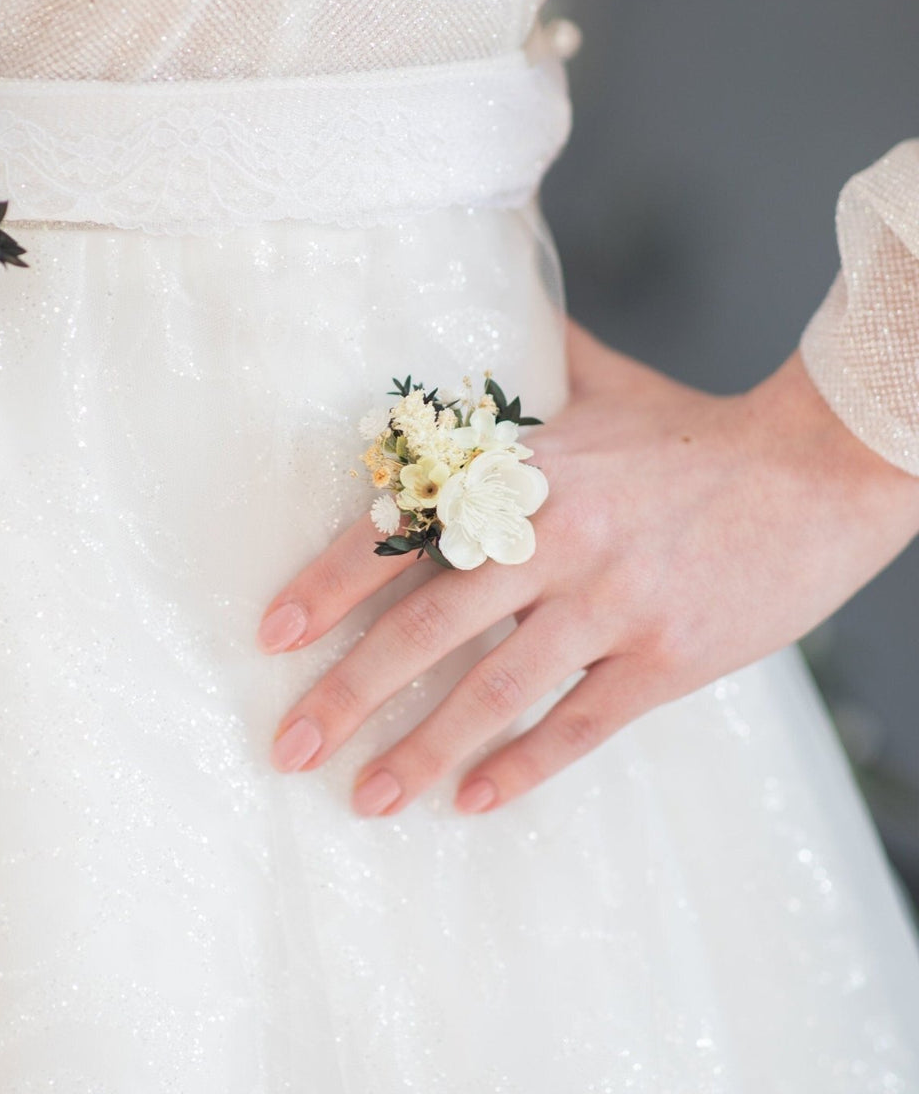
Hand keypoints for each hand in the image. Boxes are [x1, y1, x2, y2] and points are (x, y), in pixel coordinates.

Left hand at [257, 320, 918, 816]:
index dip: (328, 585)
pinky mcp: (668, 658)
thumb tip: (478, 291)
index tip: (272, 636)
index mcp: (528, 470)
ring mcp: (614, 602)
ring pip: (495, 690)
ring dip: (420, 751)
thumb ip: (533, 359)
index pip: (404, 530)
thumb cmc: (698, 434)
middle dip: (347, 693)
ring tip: (364, 797)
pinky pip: (579, 726)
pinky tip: (471, 802)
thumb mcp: (606, 385)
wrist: (820, 469)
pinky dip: (521, 768)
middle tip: (288, 746)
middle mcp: (558, 535)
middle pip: (428, 626)